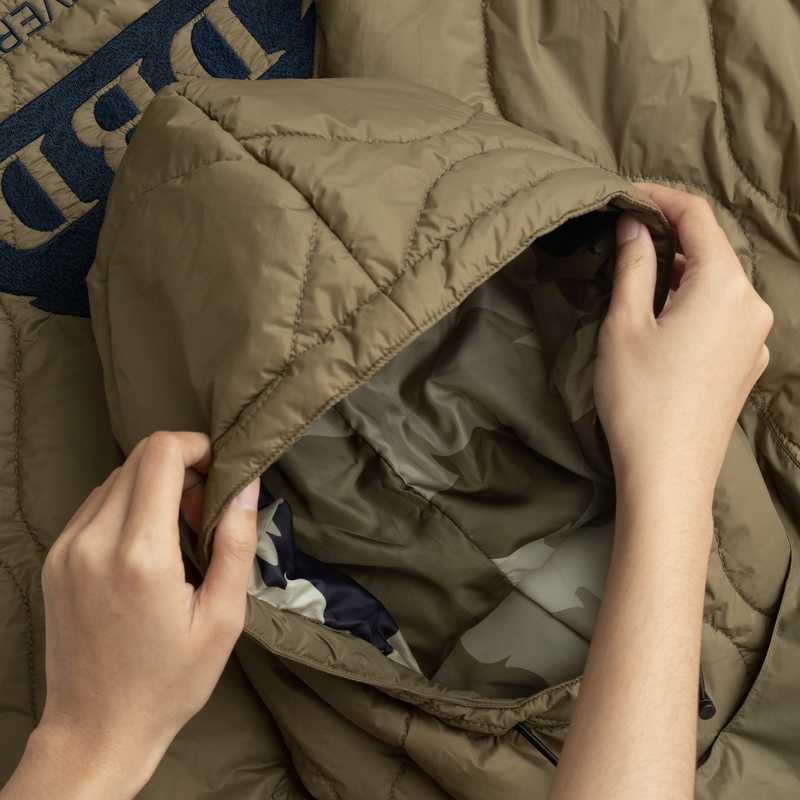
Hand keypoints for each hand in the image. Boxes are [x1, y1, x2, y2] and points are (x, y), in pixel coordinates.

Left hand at [4, 432, 258, 799]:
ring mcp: (67, 549)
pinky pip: (96, 504)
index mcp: (140, 555)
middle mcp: (94, 542)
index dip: (196, 447)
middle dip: (180, 464)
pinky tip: (147, 543)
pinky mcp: (55, 559)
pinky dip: (128, 504)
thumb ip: (235, 543)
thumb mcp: (223, 618)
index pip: (160, 453)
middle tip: (204, 508)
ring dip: (153, 484)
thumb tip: (245, 485)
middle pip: (138, 457)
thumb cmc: (169, 682)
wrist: (96, 728)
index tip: (219, 473)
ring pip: (116, 477)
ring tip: (178, 530)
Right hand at [594, 184, 772, 504]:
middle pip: (710, 251)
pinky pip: (722, 316)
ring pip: (715, 285)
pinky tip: (662, 326)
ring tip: (635, 289)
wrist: (669, 474)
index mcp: (724, 285)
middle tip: (622, 242)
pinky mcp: (747, 363)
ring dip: (678, 276)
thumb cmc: (640, 397)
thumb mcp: (625, 324)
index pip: (698, 217)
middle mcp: (752, 305)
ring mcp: (754, 337)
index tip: (625, 196)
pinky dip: (692, 305)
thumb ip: (634, 265)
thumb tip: (634, 225)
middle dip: (668, 239)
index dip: (660, 198)